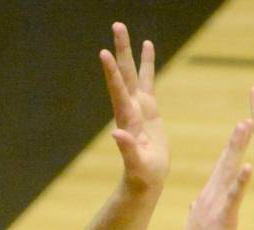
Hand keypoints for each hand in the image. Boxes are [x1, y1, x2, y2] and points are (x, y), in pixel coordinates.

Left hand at [100, 22, 168, 191]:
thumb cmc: (141, 176)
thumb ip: (127, 150)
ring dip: (129, 52)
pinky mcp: (149, 109)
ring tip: (123, 28)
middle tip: (117, 25)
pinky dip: (147, 63)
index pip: (119, 92)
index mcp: (128, 120)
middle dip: (121, 51)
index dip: (112, 73)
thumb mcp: (136, 165)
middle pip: (124, 74)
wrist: (146, 180)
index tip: (104, 53)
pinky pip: (148, 81)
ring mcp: (139, 107)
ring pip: (133, 74)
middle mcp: (130, 108)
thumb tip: (117, 134)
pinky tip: (148, 45)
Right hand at [167, 121, 252, 229]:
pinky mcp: (222, 220)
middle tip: (247, 119)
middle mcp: (209, 198)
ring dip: (237, 149)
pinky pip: (233, 197)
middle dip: (235, 141)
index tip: (239, 133)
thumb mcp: (196, 228)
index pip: (220, 170)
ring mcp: (215, 207)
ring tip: (247, 128)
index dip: (230, 151)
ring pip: (228, 172)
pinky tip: (248, 167)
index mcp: (206, 200)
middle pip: (224, 163)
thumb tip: (193, 205)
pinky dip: (240, 181)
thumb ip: (196, 213)